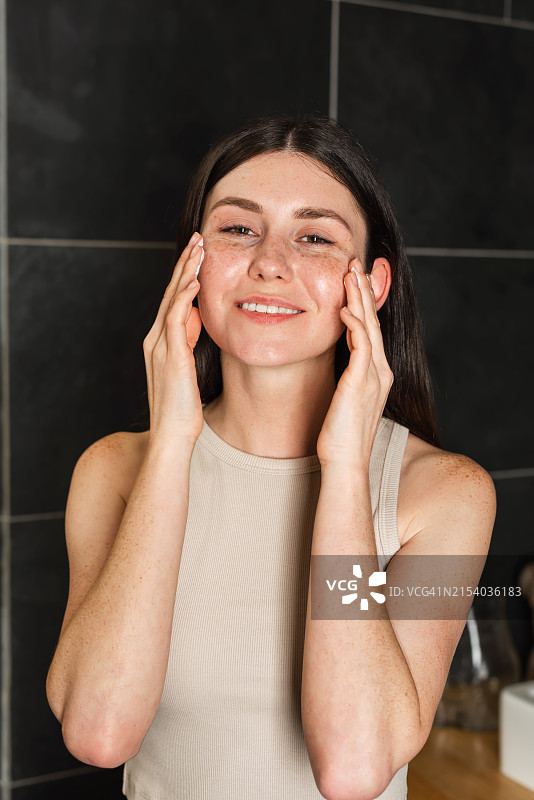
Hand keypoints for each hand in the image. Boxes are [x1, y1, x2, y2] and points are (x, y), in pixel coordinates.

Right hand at [143, 231, 203, 444]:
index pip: (173, 299)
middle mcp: (156, 339)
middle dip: (184, 264)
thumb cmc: (184, 407)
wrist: (172, 434)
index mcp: (161, 341)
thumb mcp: (188, 366)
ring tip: (198, 249)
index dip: (184, 274)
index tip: (197, 254)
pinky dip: (183, 297)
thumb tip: (197, 320)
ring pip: (171, 299)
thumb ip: (189, 341)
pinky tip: (194, 280)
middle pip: (170, 292)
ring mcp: (160, 346)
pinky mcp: (170, 355)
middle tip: (198, 238)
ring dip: (185, 272)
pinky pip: (174, 319)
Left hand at [316, 259, 393, 468]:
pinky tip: (344, 310)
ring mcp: (374, 376)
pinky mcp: (361, 382)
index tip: (353, 280)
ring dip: (360, 299)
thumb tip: (336, 366)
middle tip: (356, 264)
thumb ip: (345, 378)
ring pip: (369, 327)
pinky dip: (354, 325)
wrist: (345, 462)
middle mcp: (380, 370)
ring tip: (351, 274)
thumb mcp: (344, 399)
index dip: (363, 303)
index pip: (371, 329)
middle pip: (373, 321)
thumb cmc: (339, 435)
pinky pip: (361, 346)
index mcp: (376, 373)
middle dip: (364, 291)